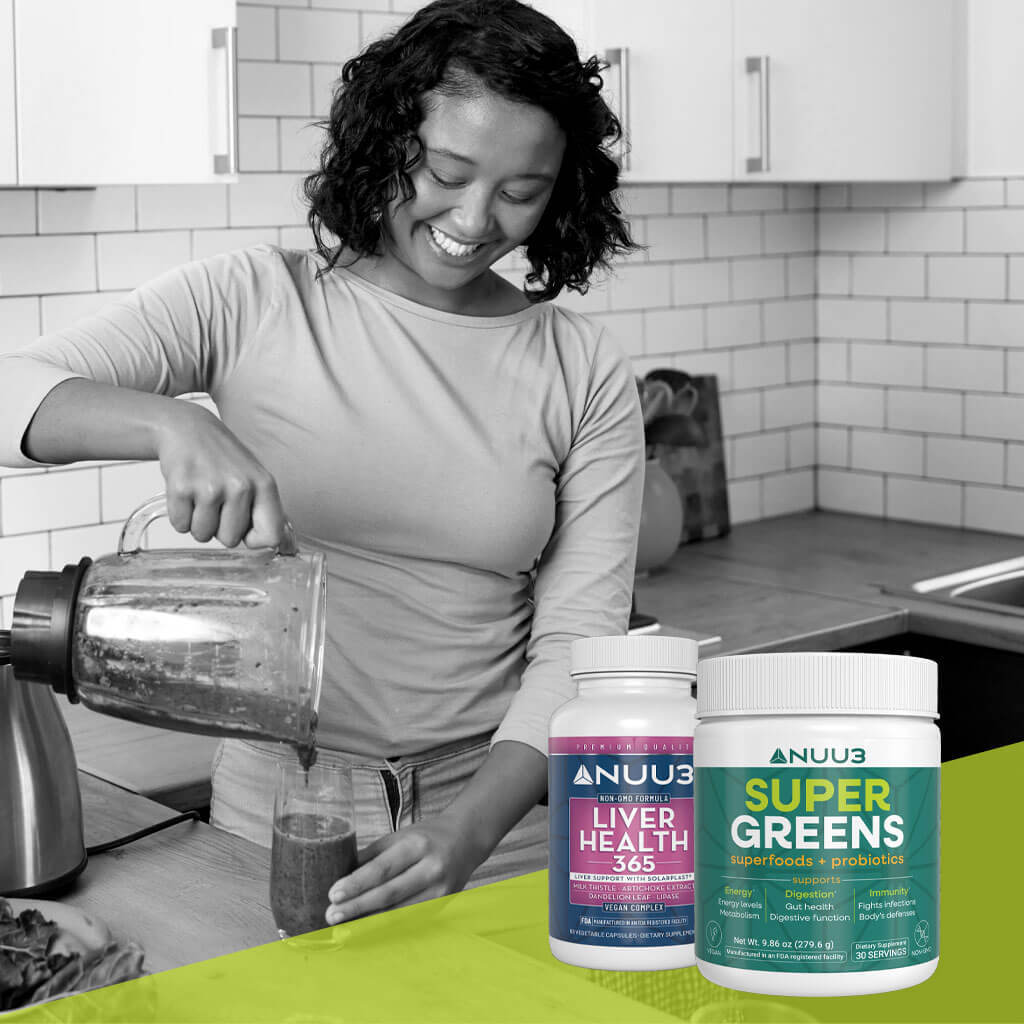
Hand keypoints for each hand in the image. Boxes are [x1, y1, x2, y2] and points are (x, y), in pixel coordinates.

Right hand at [156, 403, 289, 549]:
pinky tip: (186, 493)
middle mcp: (240, 486)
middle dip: (220, 528)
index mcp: (264, 485)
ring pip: (203, 535)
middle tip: (216, 503)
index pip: (271, 536)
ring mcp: (210, 488)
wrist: (187, 429)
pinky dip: (180, 516)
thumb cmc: (222, 458)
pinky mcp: (182, 488)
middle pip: (230, 540)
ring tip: (200, 496)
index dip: (255, 539)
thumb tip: (284, 547)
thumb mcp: (254, 478)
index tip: (245, 529)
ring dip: (198, 522)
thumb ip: (267, 512)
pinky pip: (180, 525)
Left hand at [323, 813, 488, 923]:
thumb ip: (371, 857)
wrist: (466, 840)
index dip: (357, 883)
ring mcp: (439, 891)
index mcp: (417, 846)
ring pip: (399, 914)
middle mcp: (431, 869)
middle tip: (331, 917)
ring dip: (368, 925)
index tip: (333, 894)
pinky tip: (367, 933)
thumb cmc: (426, 837)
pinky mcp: (442, 907)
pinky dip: (386, 929)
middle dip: (357, 908)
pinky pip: (409, 921)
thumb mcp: (399, 837)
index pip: (382, 868)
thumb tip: (339, 876)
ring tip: (343, 931)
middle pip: (389, 894)